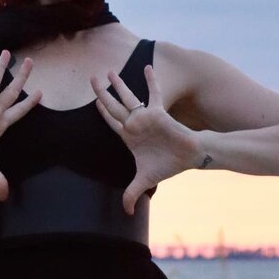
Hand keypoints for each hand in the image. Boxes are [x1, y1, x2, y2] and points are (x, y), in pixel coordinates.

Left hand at [92, 64, 199, 215]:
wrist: (188, 157)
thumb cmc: (167, 165)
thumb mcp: (144, 181)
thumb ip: (132, 194)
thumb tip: (127, 212)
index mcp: (129, 137)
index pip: (111, 122)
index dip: (102, 113)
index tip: (94, 102)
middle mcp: (135, 124)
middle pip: (112, 106)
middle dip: (100, 93)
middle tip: (90, 78)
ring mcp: (145, 116)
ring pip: (127, 97)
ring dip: (117, 84)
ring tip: (107, 70)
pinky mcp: (158, 112)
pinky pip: (153, 93)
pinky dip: (150, 80)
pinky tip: (146, 66)